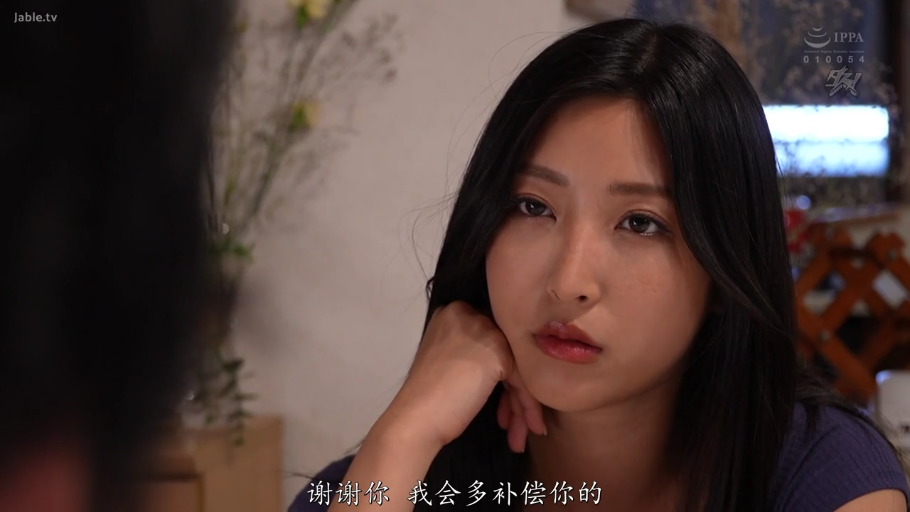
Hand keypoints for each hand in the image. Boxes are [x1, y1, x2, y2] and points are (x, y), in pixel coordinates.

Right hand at [376, 301, 545, 453]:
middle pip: (507, 353)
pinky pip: (523, 381)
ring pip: (517, 367)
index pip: (492, 340)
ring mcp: (484, 330)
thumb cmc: (426, 397)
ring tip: (519, 435)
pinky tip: (526, 430)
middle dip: (512, 393)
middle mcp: (470, 314)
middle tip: (511, 421)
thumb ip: (471, 352)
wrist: (415, 417)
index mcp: (454, 313)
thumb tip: (502, 363)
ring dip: (520, 404)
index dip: (500, 374)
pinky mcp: (498, 352)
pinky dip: (526, 407)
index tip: (502, 405)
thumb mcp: (448, 359)